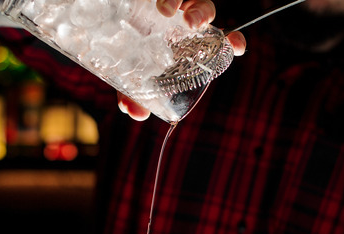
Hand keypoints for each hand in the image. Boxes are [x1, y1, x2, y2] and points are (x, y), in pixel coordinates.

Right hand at [117, 0, 246, 120]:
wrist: (105, 24)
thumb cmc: (124, 52)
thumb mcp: (130, 74)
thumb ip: (135, 93)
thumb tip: (136, 114)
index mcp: (186, 42)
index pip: (218, 39)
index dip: (232, 41)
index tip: (238, 47)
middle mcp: (182, 21)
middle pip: (205, 12)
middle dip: (205, 17)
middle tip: (194, 25)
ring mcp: (173, 6)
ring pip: (191, 1)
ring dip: (190, 8)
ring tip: (168, 12)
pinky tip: (164, 9)